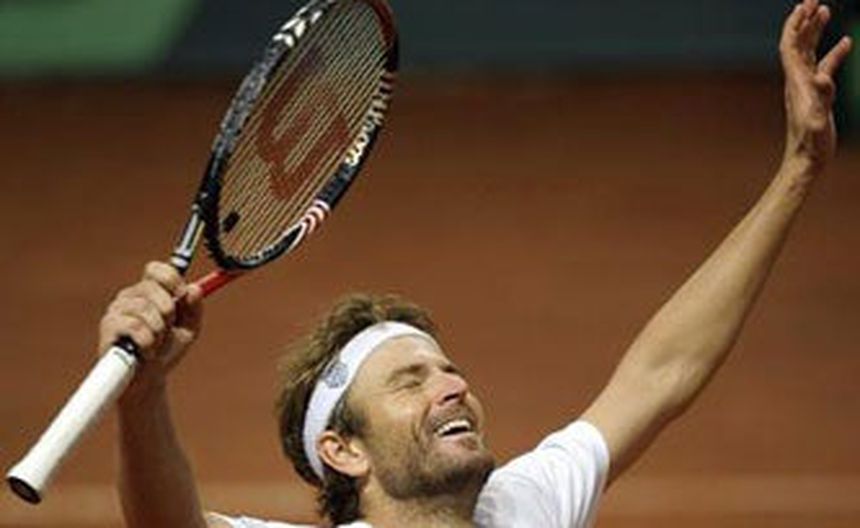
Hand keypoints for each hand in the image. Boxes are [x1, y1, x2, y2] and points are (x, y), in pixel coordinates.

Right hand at [99, 261, 203, 397]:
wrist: (149, 380)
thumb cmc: (167, 351)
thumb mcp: (189, 329)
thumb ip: (195, 308)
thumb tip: (194, 289)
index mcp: (149, 292)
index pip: (156, 270)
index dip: (172, 279)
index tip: (182, 295)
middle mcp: (130, 296)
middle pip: (152, 287)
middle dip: (168, 311)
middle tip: (167, 328)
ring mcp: (116, 310)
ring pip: (145, 308)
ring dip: (159, 331)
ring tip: (156, 343)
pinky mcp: (108, 327)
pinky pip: (135, 327)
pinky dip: (148, 343)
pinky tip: (146, 351)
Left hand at [781, 0, 851, 171]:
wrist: (805, 162)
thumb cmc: (811, 144)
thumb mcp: (817, 119)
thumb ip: (822, 97)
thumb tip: (824, 76)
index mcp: (796, 82)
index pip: (790, 46)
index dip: (795, 25)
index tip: (804, 5)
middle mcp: (797, 82)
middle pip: (797, 44)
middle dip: (804, 21)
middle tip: (813, 0)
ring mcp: (805, 88)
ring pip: (809, 52)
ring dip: (815, 31)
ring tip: (825, 10)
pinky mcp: (815, 96)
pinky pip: (823, 67)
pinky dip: (833, 52)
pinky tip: (847, 43)